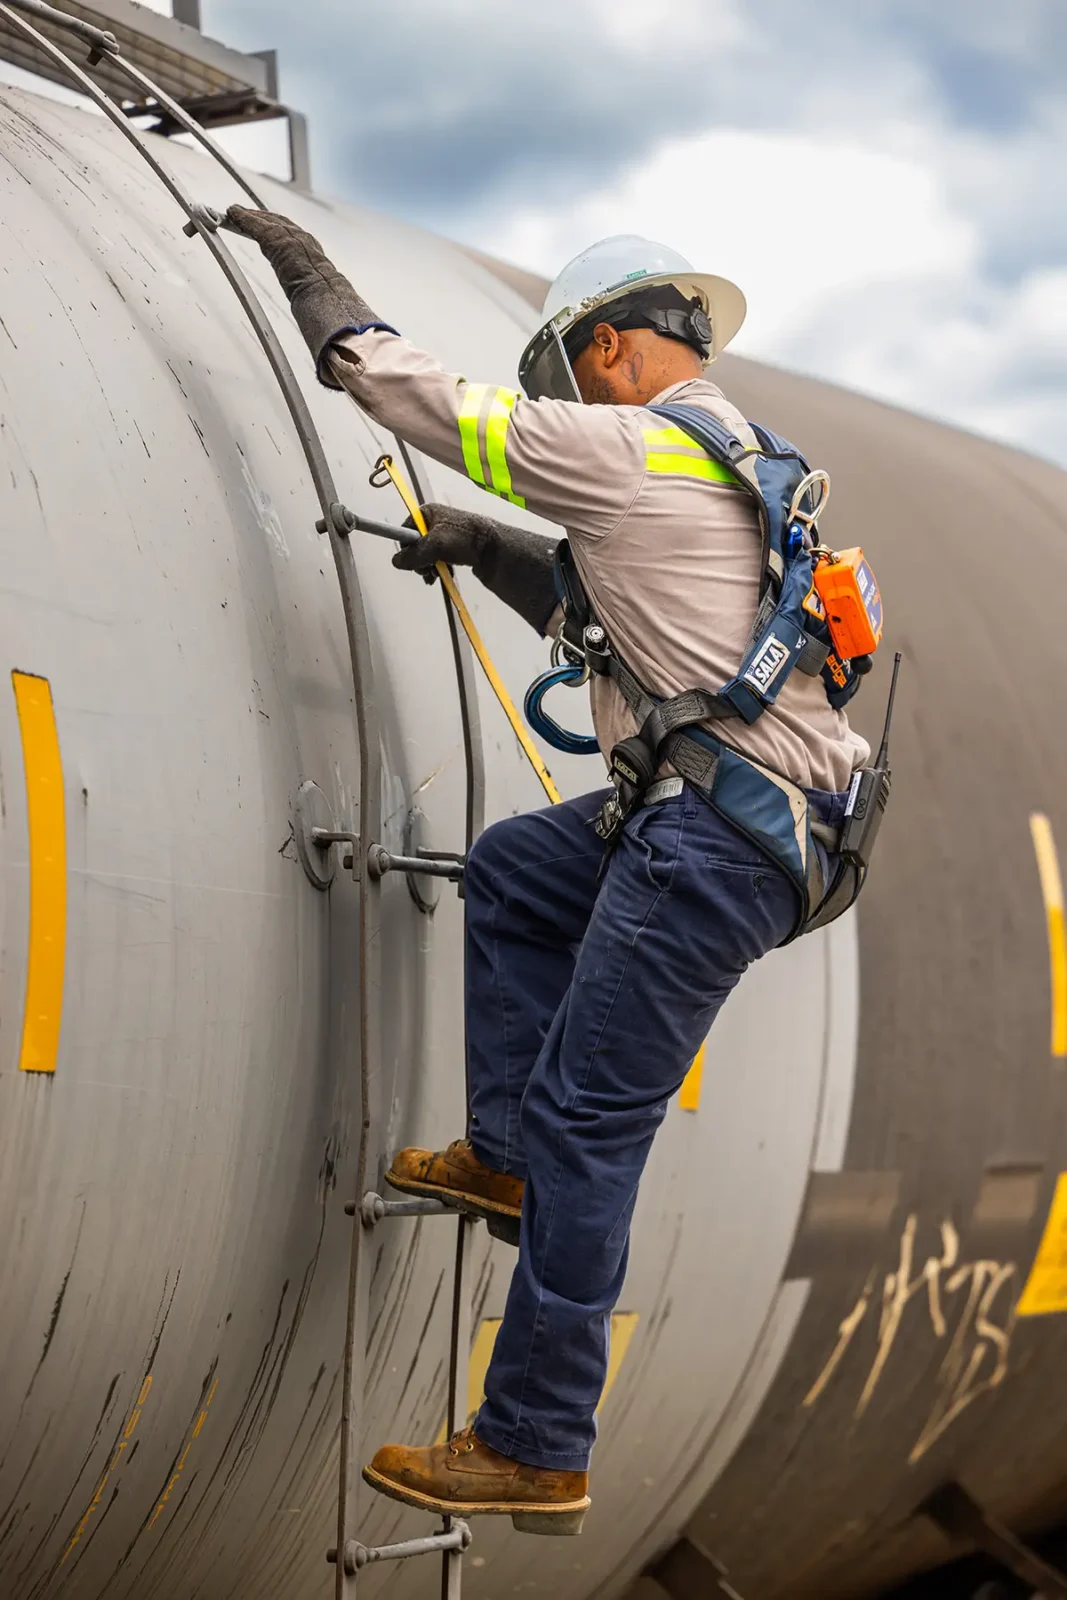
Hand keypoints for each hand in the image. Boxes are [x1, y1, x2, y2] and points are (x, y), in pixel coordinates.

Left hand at [222, 206, 383, 385]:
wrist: (336, 312)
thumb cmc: (334, 318)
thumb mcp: (322, 314)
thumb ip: (318, 319)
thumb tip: (324, 357)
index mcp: (318, 261)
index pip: (294, 240)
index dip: (275, 232)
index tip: (260, 230)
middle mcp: (309, 246)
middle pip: (279, 225)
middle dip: (258, 219)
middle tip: (239, 216)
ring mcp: (296, 242)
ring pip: (269, 223)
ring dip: (248, 218)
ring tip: (232, 213)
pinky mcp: (282, 243)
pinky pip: (259, 228)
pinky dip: (245, 220)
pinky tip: (233, 215)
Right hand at [392, 505, 559, 632]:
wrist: (494, 547)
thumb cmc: (464, 540)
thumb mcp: (435, 545)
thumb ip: (414, 554)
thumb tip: (396, 562)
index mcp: (427, 513)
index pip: (405, 530)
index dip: (406, 548)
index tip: (411, 563)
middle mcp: (434, 520)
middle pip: (415, 544)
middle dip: (418, 561)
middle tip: (426, 573)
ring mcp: (445, 534)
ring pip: (427, 553)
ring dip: (428, 567)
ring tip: (435, 576)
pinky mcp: (454, 546)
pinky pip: (438, 558)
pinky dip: (438, 567)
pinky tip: (443, 575)